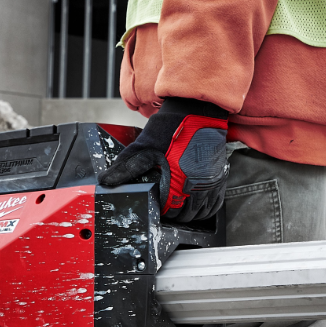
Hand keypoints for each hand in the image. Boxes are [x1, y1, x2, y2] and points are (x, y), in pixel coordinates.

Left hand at [99, 97, 228, 222]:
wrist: (196, 111)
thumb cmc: (171, 128)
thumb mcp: (143, 148)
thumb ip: (125, 167)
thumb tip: (105, 181)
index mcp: (178, 182)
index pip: (170, 211)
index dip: (161, 210)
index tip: (156, 204)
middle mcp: (198, 186)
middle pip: (185, 215)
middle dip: (174, 212)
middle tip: (166, 203)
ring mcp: (211, 182)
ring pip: (201, 212)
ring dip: (190, 211)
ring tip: (179, 203)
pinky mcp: (220, 177)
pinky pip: (215, 203)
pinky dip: (205, 206)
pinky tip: (195, 200)